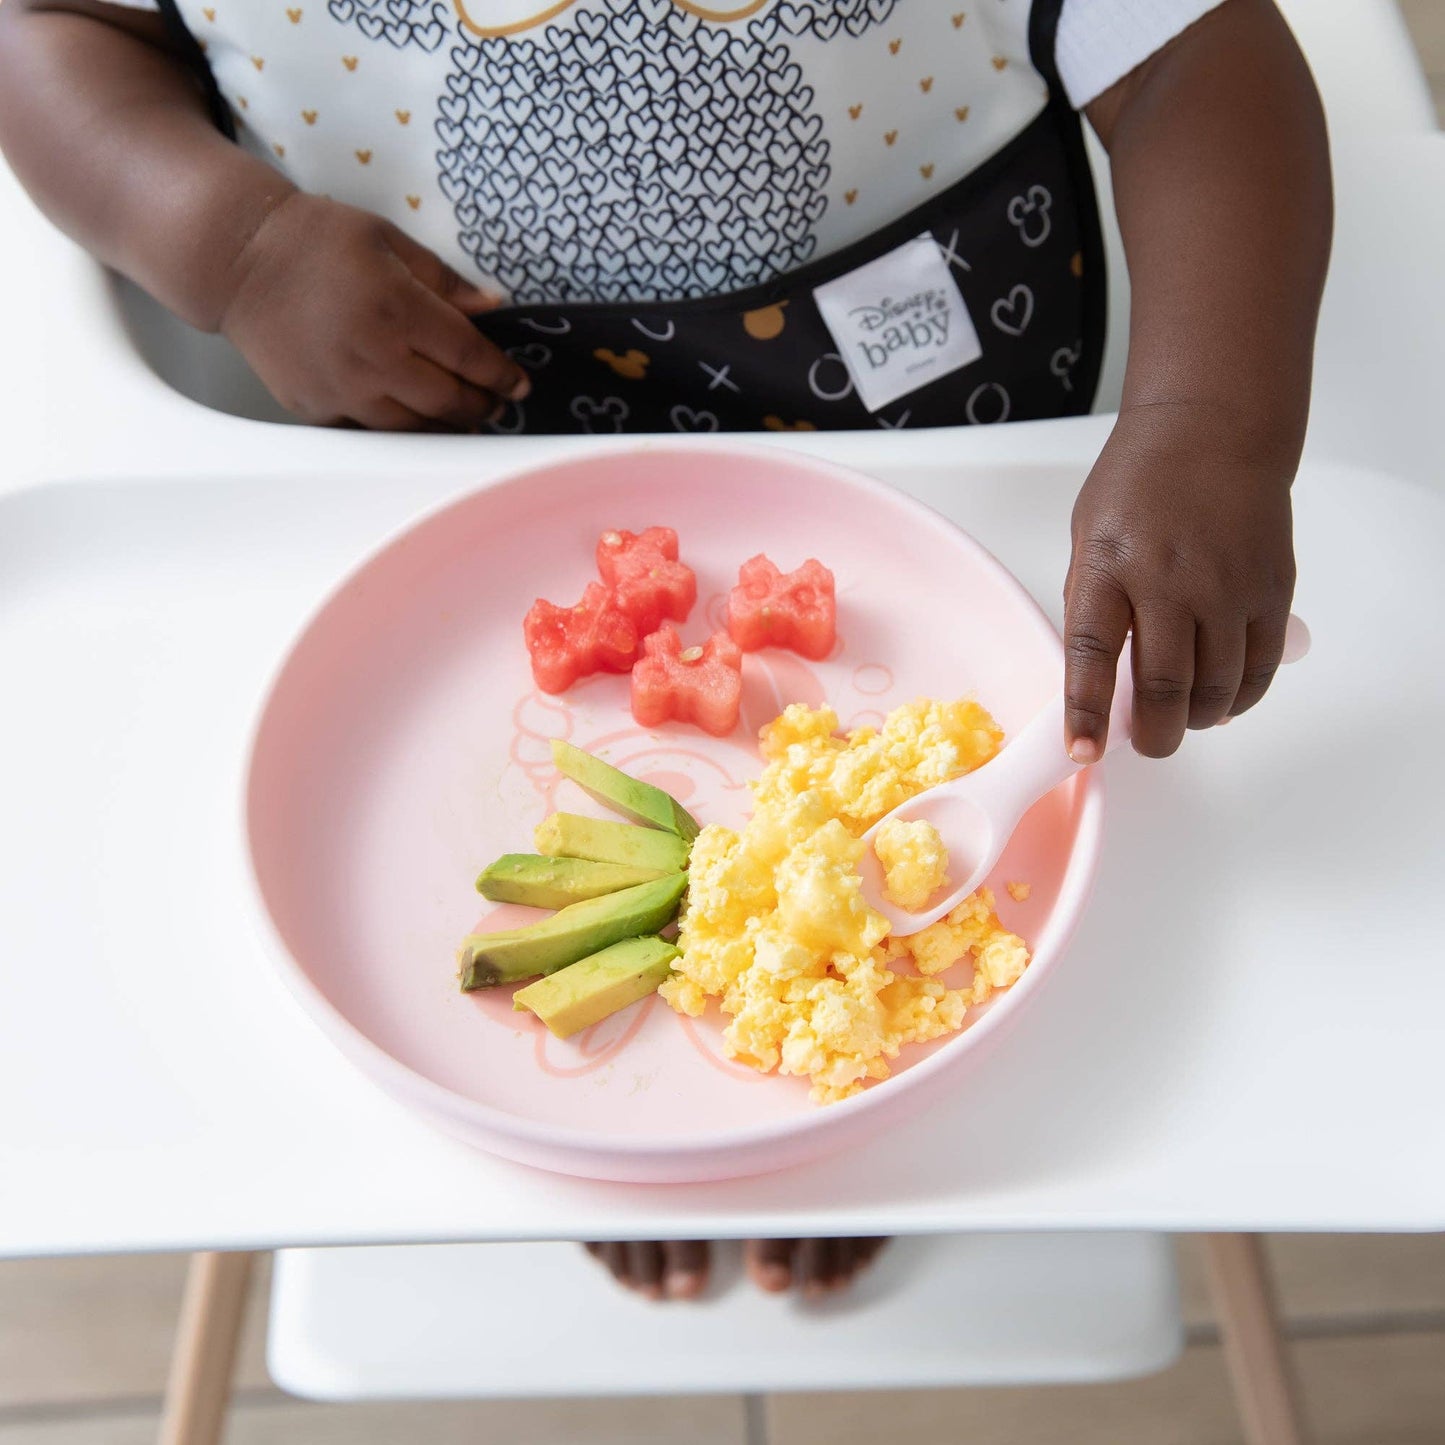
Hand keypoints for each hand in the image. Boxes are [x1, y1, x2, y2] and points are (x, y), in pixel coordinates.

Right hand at [218, 191, 527, 429]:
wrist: (237, 258)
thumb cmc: (315, 239)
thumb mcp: (387, 239)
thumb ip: (444, 281)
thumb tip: (493, 307)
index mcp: (396, 308)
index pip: (468, 356)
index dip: (500, 375)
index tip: (518, 383)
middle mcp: (372, 357)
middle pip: (447, 401)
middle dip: (480, 406)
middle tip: (496, 404)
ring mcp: (341, 389)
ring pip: (413, 427)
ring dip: (446, 425)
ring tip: (465, 417)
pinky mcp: (316, 408)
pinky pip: (370, 429)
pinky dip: (400, 427)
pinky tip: (416, 418)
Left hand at [1063, 405, 1297, 760]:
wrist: (1213, 429)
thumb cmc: (1141, 482)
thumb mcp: (1090, 536)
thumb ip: (1092, 604)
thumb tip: (1096, 677)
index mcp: (1110, 564)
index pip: (1093, 654)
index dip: (1086, 711)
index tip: (1083, 751)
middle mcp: (1170, 579)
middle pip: (1164, 685)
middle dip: (1154, 733)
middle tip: (1147, 743)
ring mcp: (1227, 586)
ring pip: (1217, 687)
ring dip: (1197, 718)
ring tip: (1181, 718)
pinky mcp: (1270, 589)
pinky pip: (1260, 666)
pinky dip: (1241, 697)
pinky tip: (1223, 700)